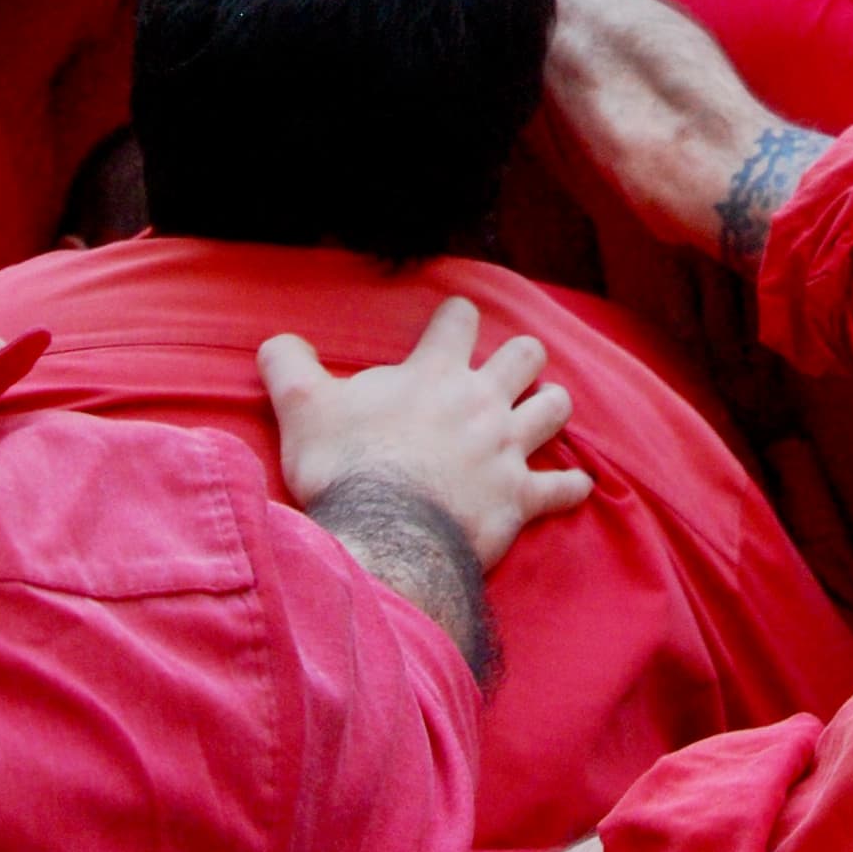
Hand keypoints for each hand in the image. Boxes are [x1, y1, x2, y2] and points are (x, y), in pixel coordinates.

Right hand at [263, 296, 592, 572]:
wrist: (385, 535)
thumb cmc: (345, 467)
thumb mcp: (302, 408)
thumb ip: (289, 366)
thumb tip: (277, 343)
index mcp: (433, 373)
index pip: (458, 319)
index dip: (456, 317)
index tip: (453, 321)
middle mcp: (480, 402)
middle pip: (524, 356)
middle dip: (521, 357)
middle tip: (508, 368)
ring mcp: (506, 449)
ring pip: (553, 409)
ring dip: (550, 408)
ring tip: (544, 411)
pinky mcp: (520, 498)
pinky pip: (563, 487)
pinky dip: (571, 486)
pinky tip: (576, 485)